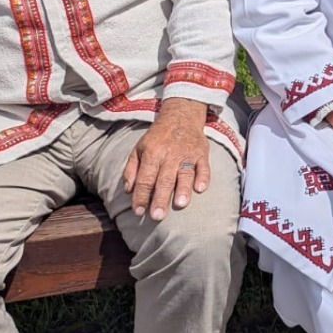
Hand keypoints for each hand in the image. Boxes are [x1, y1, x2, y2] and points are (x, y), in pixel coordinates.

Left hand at [122, 97, 211, 221]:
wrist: (181, 116)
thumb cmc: (158, 137)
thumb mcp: (139, 148)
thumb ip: (132, 169)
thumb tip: (129, 191)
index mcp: (152, 153)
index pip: (145, 178)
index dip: (140, 196)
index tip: (138, 212)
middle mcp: (170, 154)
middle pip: (164, 179)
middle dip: (160, 198)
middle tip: (157, 216)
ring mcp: (188, 153)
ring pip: (185, 173)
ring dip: (183, 189)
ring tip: (180, 205)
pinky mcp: (202, 153)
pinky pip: (204, 166)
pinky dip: (203, 177)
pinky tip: (201, 189)